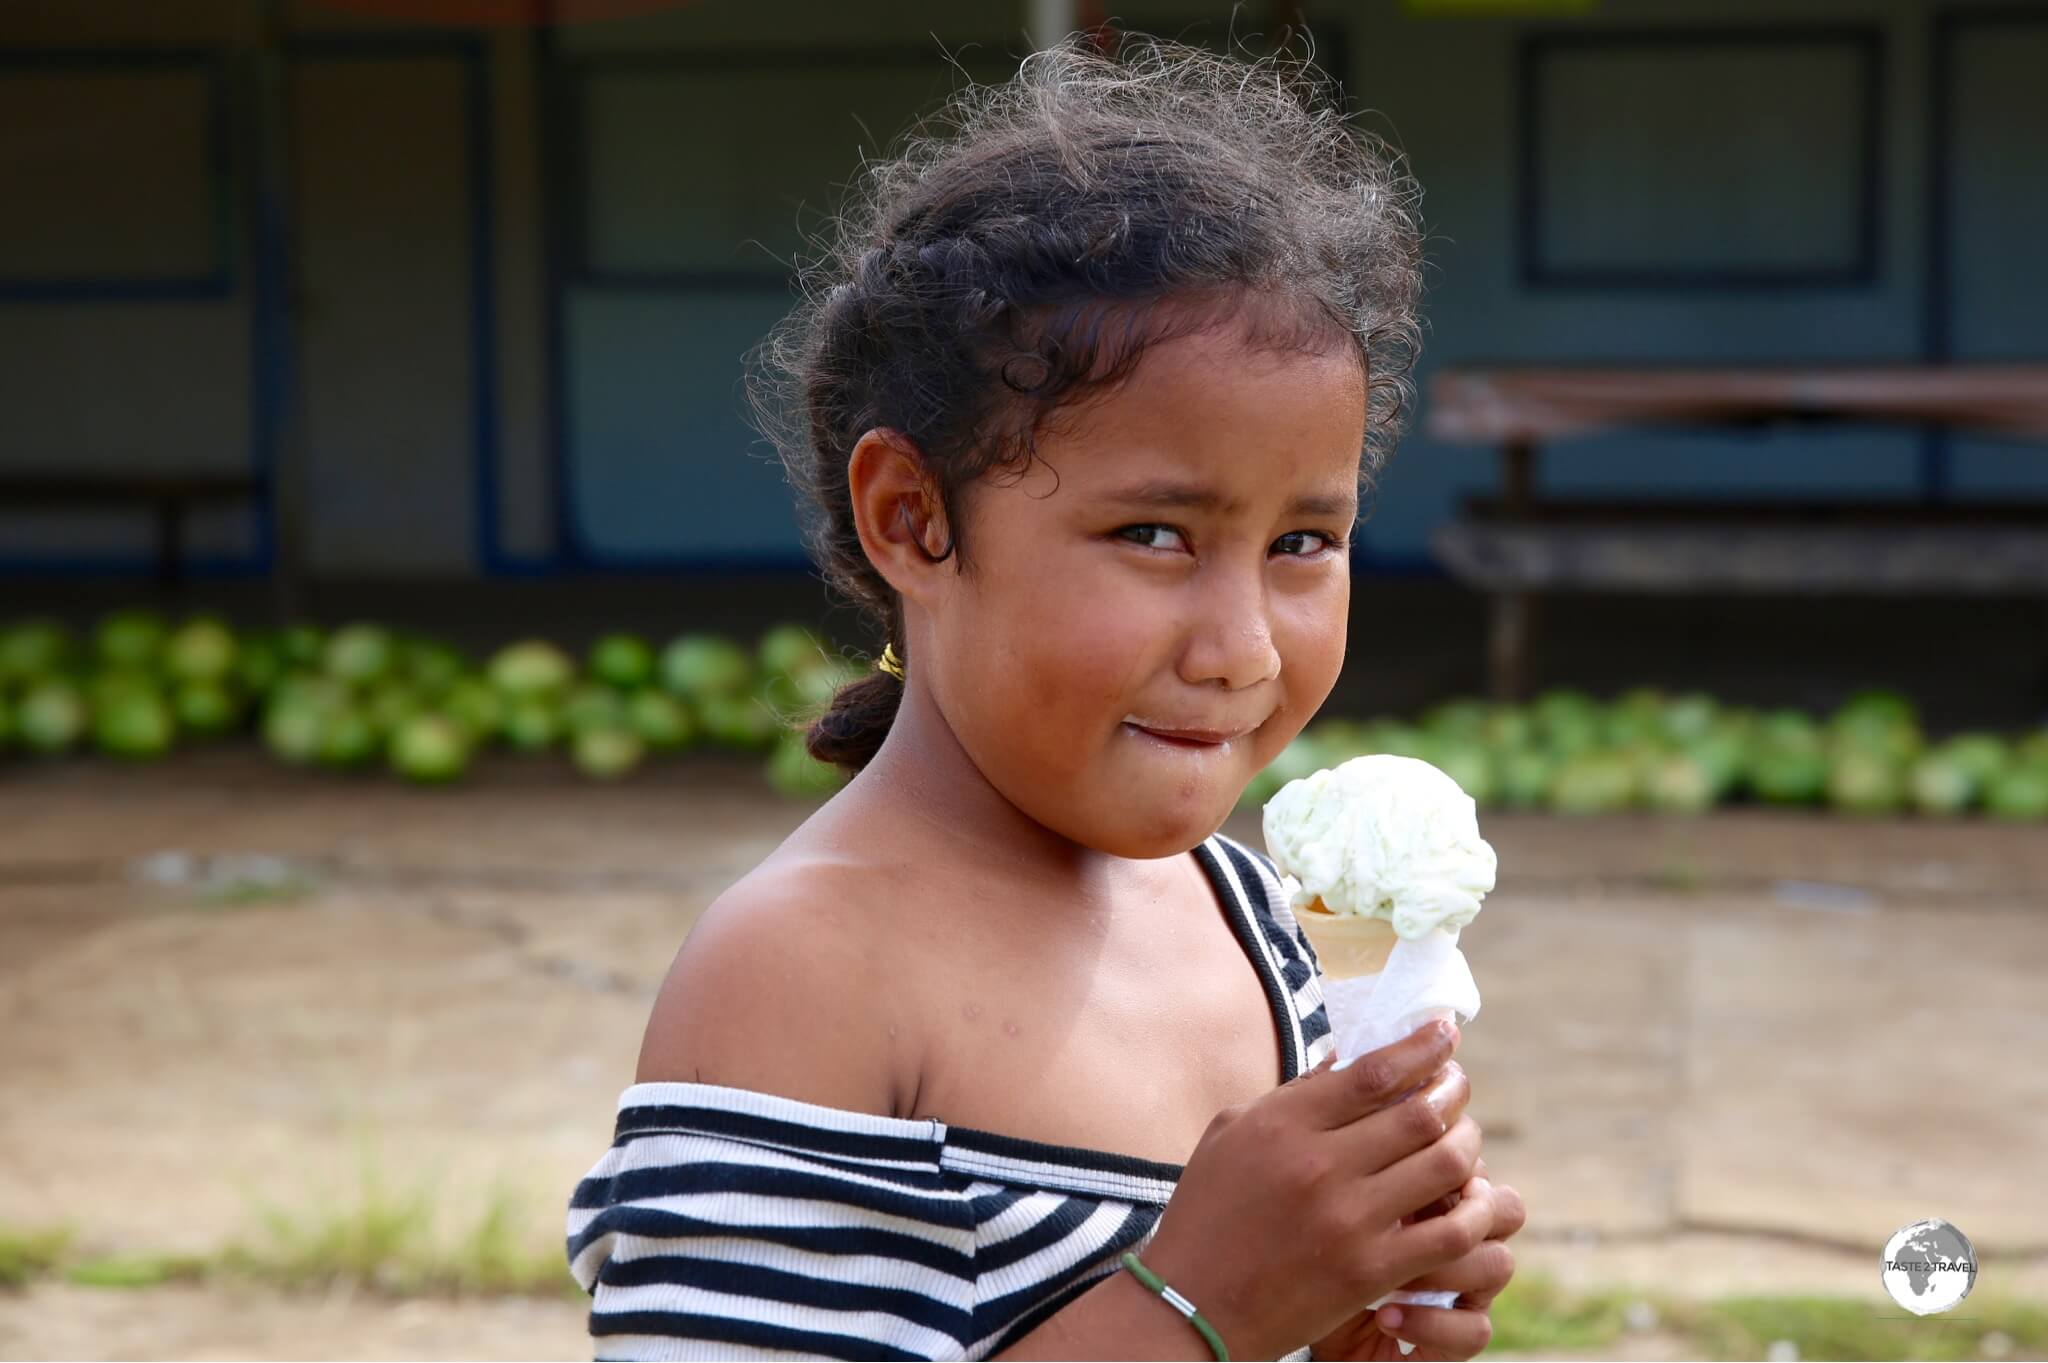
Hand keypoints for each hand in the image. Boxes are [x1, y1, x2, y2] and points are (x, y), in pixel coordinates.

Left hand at [1307, 1163, 1526, 1360]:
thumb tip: (1371, 1114)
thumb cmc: (1318, 1247)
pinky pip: (1477, 1330)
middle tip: (1412, 1213)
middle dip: (1463, 1206)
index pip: (1476, 1164)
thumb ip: (1362, 1162)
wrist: (1308, 1319)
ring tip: (1393, 1275)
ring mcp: (1466, 1288)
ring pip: (1498, 1264)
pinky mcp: (1456, 1336)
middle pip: (1506, 1208)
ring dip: (1446, 1267)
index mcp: (1439, 1197)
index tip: (1399, 1166)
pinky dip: (1433, 1325)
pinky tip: (1386, 1316)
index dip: (1451, 1163)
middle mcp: (1463, 1239)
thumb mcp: (1335, 1201)